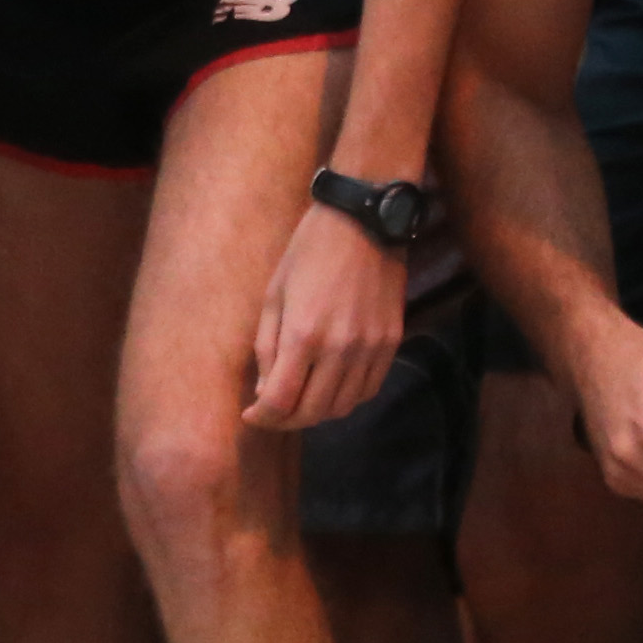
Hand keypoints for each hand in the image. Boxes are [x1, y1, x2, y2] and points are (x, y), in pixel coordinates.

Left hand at [243, 207, 400, 431]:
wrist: (363, 223)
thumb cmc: (308, 253)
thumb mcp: (274, 295)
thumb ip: (267, 347)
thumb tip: (265, 391)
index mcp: (303, 335)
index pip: (281, 401)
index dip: (263, 417)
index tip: (251, 415)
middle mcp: (340, 349)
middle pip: (312, 412)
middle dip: (286, 420)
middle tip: (273, 412)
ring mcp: (370, 348)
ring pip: (343, 407)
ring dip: (317, 412)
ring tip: (300, 400)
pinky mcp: (391, 342)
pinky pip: (369, 389)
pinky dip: (347, 398)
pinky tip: (331, 386)